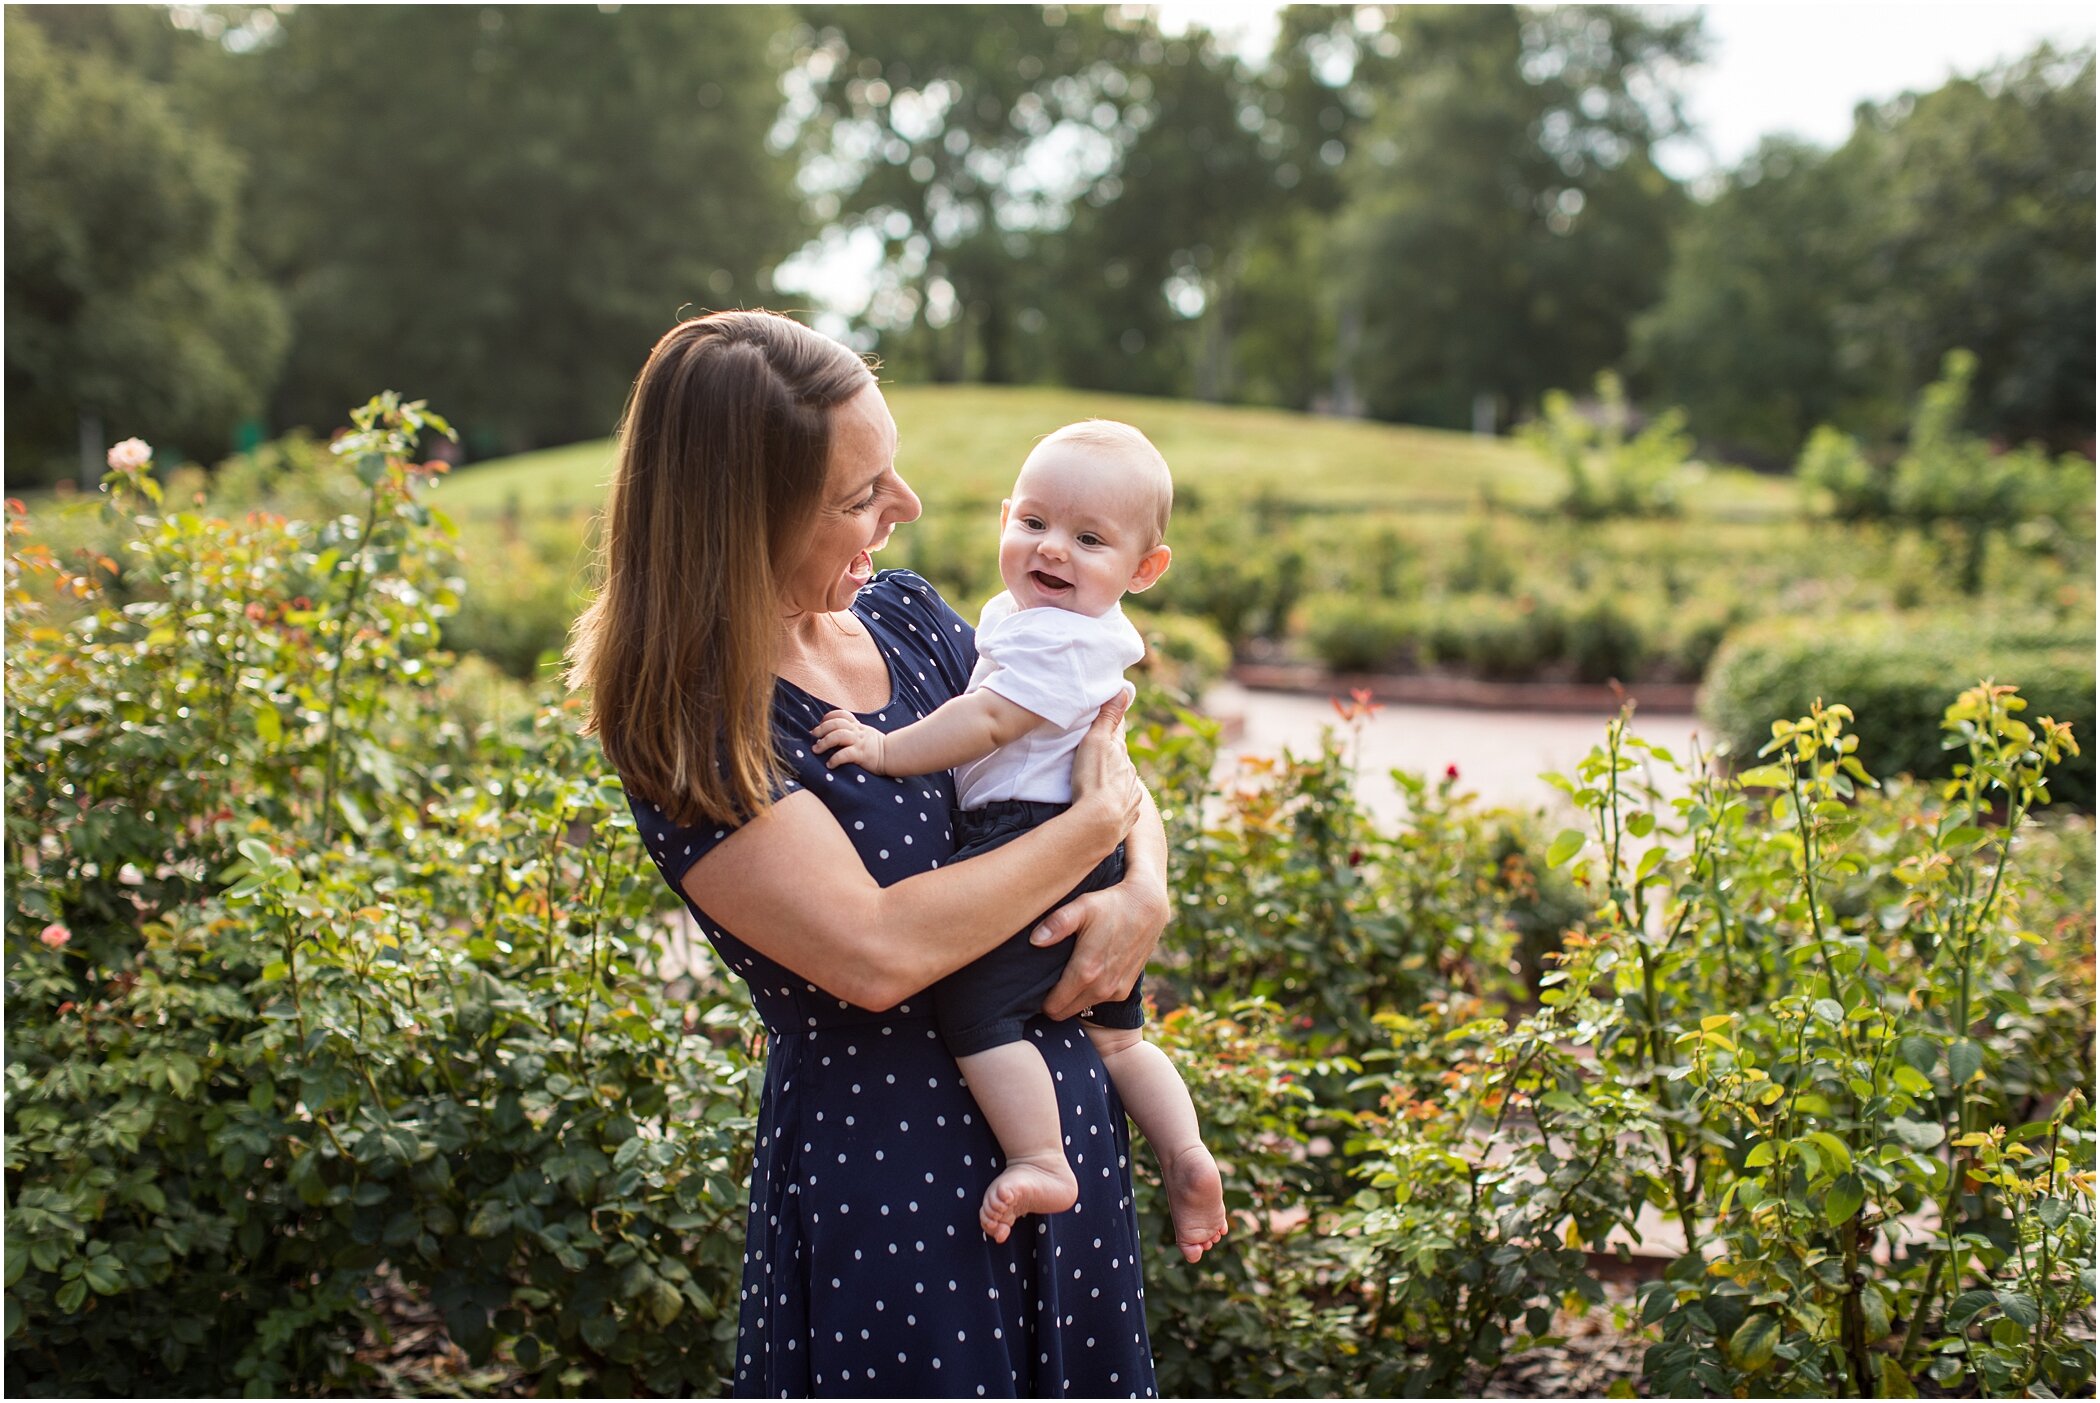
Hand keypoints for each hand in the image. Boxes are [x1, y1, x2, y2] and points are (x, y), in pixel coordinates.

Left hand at [811, 708, 887, 771]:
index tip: (821, 724)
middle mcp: (858, 732)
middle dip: (822, 728)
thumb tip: (833, 735)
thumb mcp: (865, 735)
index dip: (829, 717)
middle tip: (814, 736)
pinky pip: (845, 754)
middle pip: (836, 723)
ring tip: (816, 750)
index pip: (841, 714)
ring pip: (838, 736)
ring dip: (824, 742)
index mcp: (858, 726)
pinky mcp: (862, 755)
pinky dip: (835, 759)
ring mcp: (860, 742)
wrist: (894, 756)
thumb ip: (853, 732)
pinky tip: (830, 764)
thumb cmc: (877, 748)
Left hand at [1033, 881, 1169, 1020]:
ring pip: (1081, 1007)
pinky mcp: (1125, 991)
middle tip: (1047, 981)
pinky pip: (1098, 1001)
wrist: (1148, 907)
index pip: (1053, 1007)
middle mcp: (1101, 988)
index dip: (1040, 1000)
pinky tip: (1088, 974)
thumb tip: (1035, 941)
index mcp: (1086, 971)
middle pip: (1064, 1013)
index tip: (1036, 986)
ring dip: (1072, 998)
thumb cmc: (1111, 904)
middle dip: (1054, 1002)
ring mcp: (1115, 992)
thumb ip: (1056, 924)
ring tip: (1067, 976)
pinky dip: (1089, 993)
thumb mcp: (1082, 907)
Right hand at [1065, 694, 1142, 841]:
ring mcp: (1131, 796)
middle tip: (1098, 754)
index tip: (1111, 720)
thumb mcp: (1096, 742)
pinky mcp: (1129, 817)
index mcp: (1121, 754)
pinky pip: (1124, 805)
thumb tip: (1125, 691)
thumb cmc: (1093, 779)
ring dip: (1115, 781)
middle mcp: (1130, 773)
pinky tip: (1109, 805)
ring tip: (1101, 782)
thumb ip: (1109, 718)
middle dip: (1113, 756)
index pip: (1118, 735)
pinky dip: (1118, 802)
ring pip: (1124, 783)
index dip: (1113, 728)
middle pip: (1121, 760)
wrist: (1100, 822)